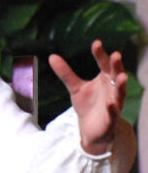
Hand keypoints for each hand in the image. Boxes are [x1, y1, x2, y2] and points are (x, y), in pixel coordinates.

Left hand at [49, 40, 127, 154]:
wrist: (90, 129)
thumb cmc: (88, 104)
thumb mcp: (75, 87)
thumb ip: (66, 73)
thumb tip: (51, 56)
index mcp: (105, 79)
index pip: (104, 64)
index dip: (101, 54)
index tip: (96, 43)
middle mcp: (112, 89)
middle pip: (116, 75)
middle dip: (117, 66)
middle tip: (116, 55)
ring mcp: (114, 104)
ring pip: (120, 94)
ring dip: (121, 85)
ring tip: (122, 76)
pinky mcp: (110, 119)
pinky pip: (113, 113)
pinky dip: (113, 108)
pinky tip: (111, 103)